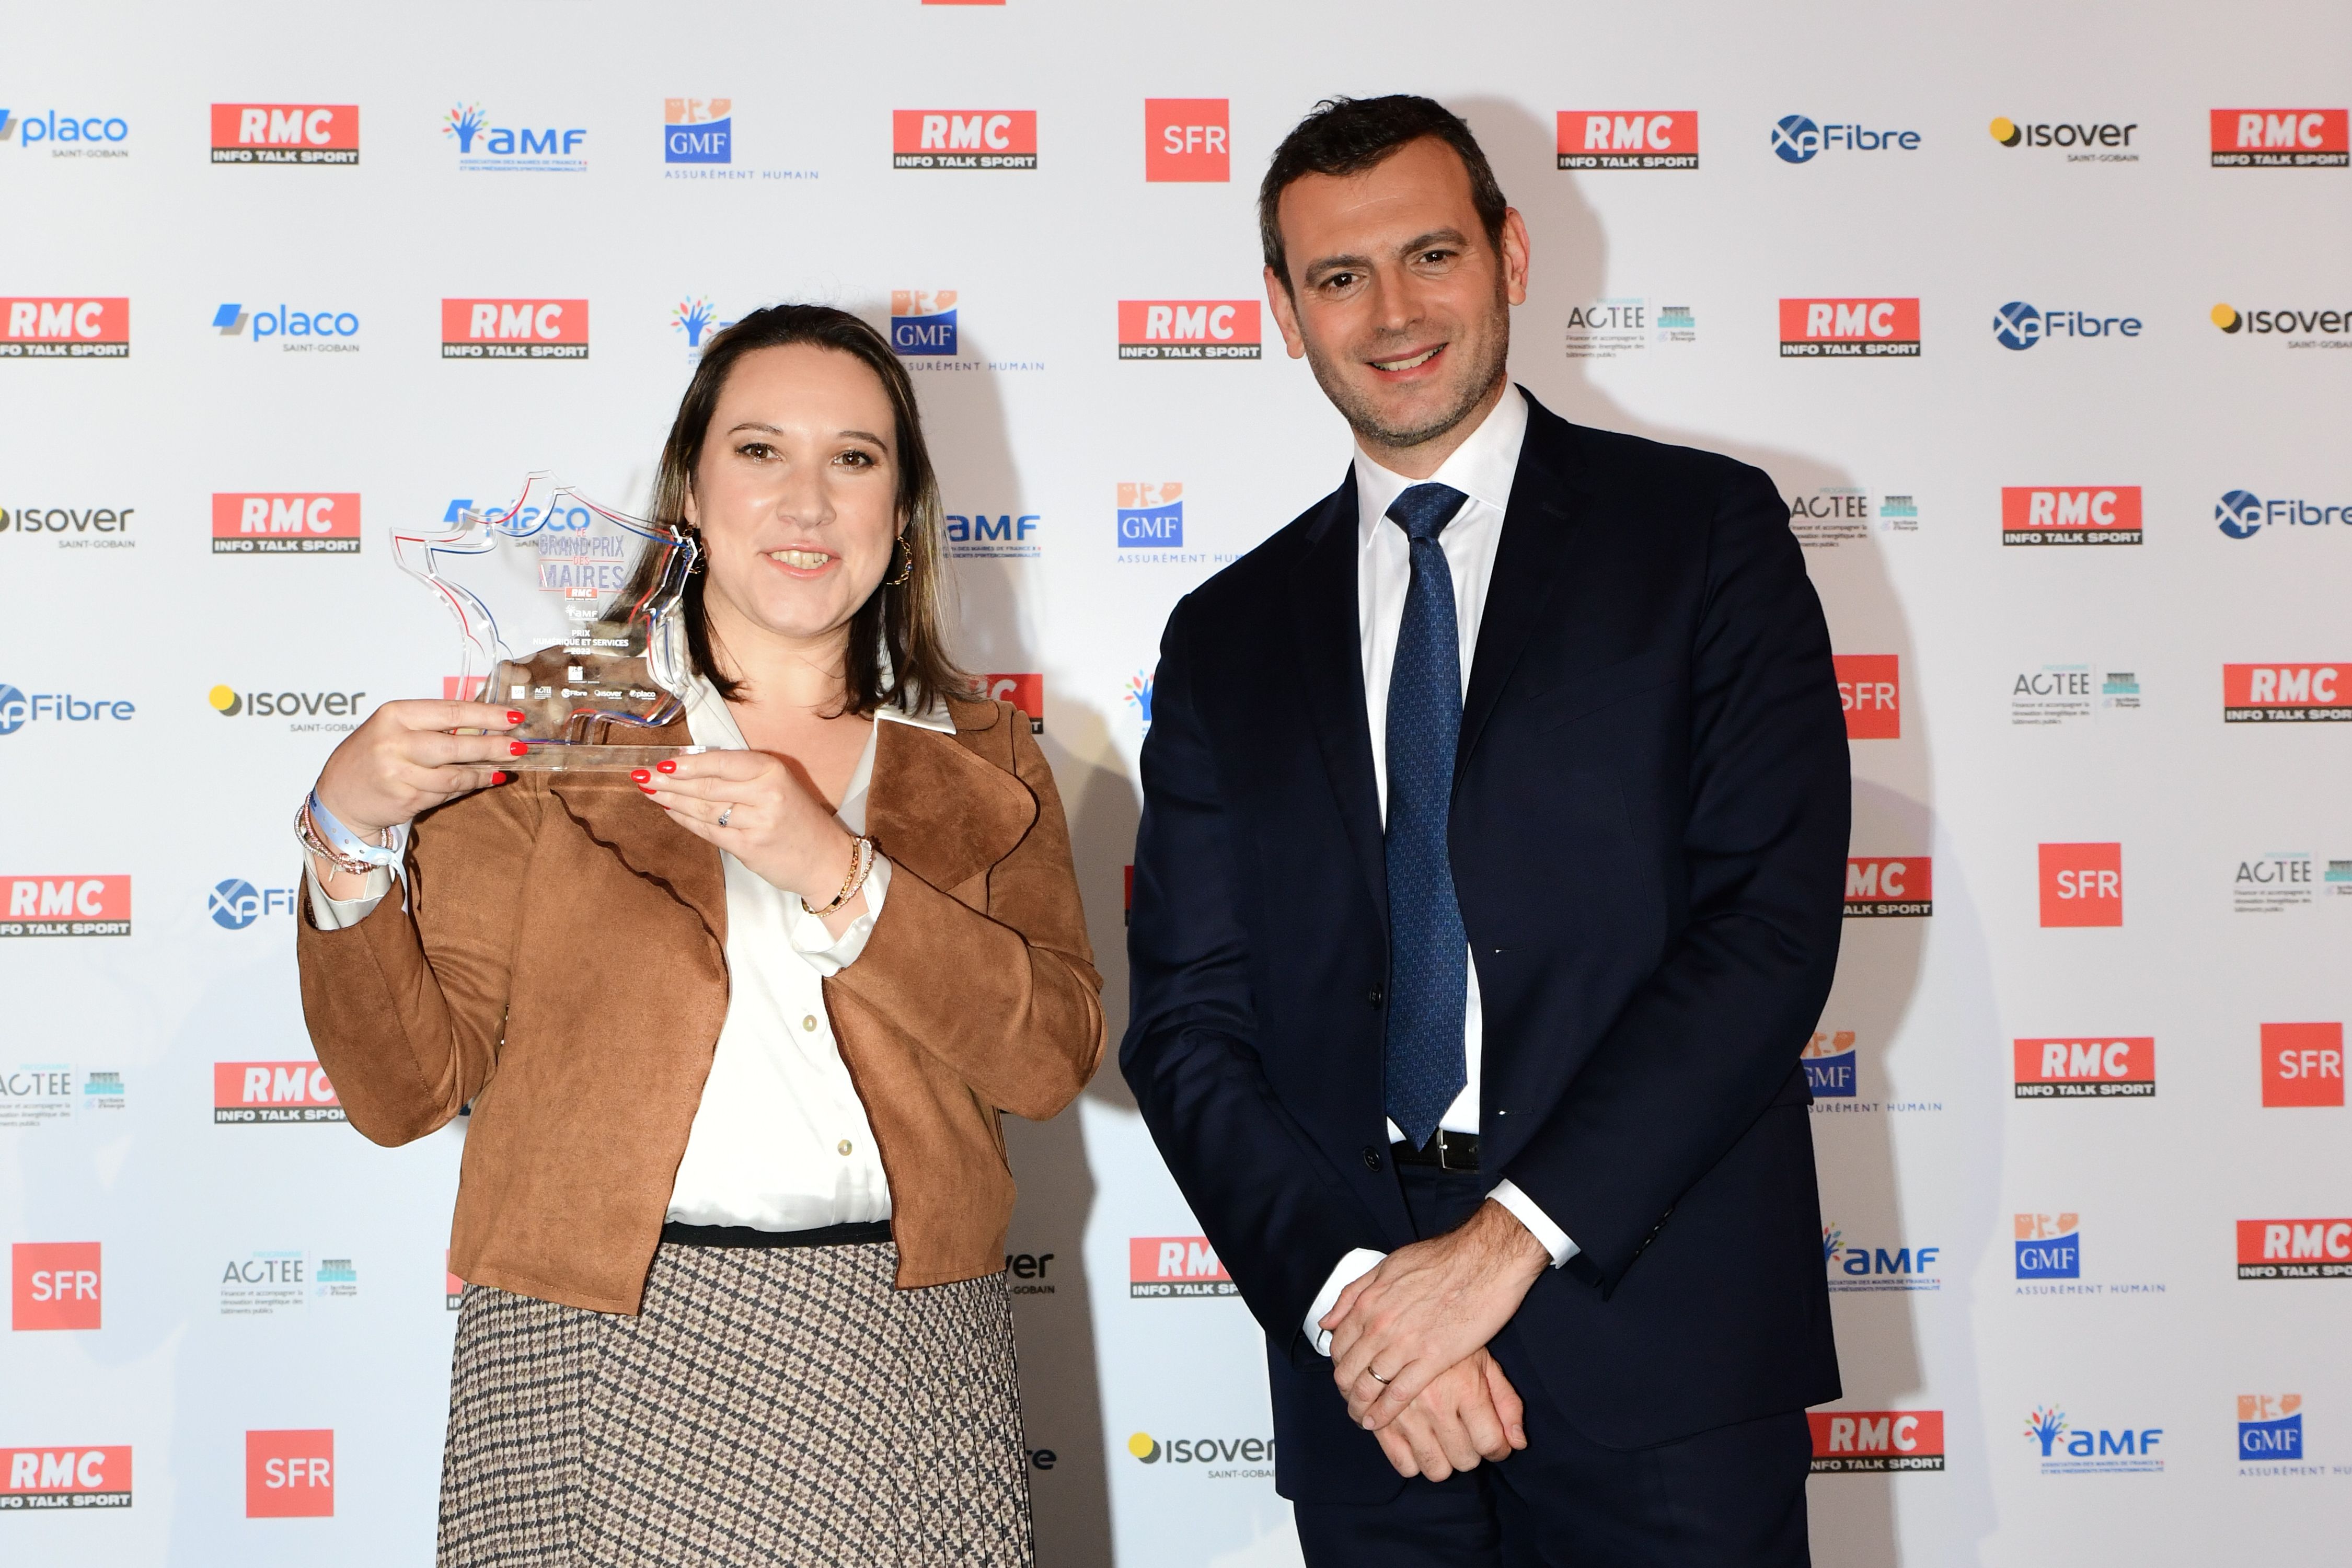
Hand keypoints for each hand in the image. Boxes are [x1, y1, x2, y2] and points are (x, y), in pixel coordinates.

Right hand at [314, 699, 522, 837]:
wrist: (338, 798)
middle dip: (494, 747)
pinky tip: (477, 782)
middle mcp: (395, 742)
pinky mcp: (405, 799)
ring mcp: (399, 773)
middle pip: (457, 745)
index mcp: (395, 715)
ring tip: (501, 769)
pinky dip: (464, 788)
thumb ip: (433, 724)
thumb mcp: (394, 728)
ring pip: (455, 774)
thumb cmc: (371, 756)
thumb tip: (485, 723)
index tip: (515, 718)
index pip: (452, 712)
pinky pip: (446, 792)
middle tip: (520, 747)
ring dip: (483, 773)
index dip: (488, 715)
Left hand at [635, 750, 859, 911]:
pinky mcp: (749, 847)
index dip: (688, 763)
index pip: (721, 762)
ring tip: (649, 790)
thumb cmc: (798, 819)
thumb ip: (741, 775)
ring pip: (704, 808)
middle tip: (642, 775)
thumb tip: (690, 764)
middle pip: (707, 785)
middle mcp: (766, 794)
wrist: (825, 859)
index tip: (662, 760)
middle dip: (670, 780)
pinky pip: (709, 831)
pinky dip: (686, 820)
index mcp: (773, 771)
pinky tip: (670, 811)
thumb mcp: (778, 785)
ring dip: (672, 799)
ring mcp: (757, 822)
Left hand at [1325, 1199, 1548, 1430]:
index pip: (1338, 1345)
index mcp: (1368, 1302)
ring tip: (1362, 1418)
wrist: (1484, 1260)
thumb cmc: (1441, 1259)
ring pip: (1368, 1386)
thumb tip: (1329, 1320)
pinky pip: (1398, 1394)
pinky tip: (1378, 1421)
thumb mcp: (1388, 1266)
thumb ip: (1354, 1293)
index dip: (1338, 1366)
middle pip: (1348, 1371)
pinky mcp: (1432, 1358)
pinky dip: (1384, 1412)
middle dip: (1346, 1392)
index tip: (1344, 1376)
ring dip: (1360, 1407)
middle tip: (1352, 1403)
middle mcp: (1379, 1325)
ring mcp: (1404, 1343)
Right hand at [1368, 1348, 1527, 1481]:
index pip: (1490, 1444)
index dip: (1499, 1450)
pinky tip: (1419, 1441)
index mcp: (1465, 1388)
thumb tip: (1519, 1443)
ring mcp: (1406, 1415)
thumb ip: (1507, 1402)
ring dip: (1444, 1460)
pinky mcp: (1382, 1422)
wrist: (1399, 1323)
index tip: (1495, 1445)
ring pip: (1435, 1469)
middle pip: (1464, 1460)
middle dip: (1471, 1452)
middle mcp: (1436, 1405)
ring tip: (1443, 1440)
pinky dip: (1414, 1461)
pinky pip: (1403, 1466)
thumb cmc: (1449, 1344)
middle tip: (1466, 1434)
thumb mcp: (1485, 1363)